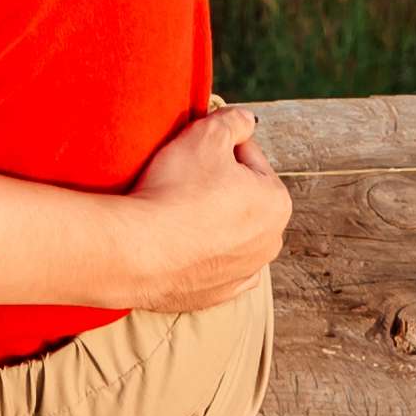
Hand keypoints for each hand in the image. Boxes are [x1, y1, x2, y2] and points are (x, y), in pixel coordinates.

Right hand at [117, 103, 287, 312]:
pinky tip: (175, 241)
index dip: (216, 148)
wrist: (138, 250)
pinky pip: (209, 263)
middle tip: (181, 179)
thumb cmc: (177, 189)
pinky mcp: (216, 295)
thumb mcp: (207, 134)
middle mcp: (269, 243)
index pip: (248, 158)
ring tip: (174, 209)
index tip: (191, 152)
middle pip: (240, 197)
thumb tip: (245, 121)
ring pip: (225, 231)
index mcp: (276, 203)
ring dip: (207, 218)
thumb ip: (234, 120)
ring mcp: (243, 273)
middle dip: (216, 185)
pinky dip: (196, 252)